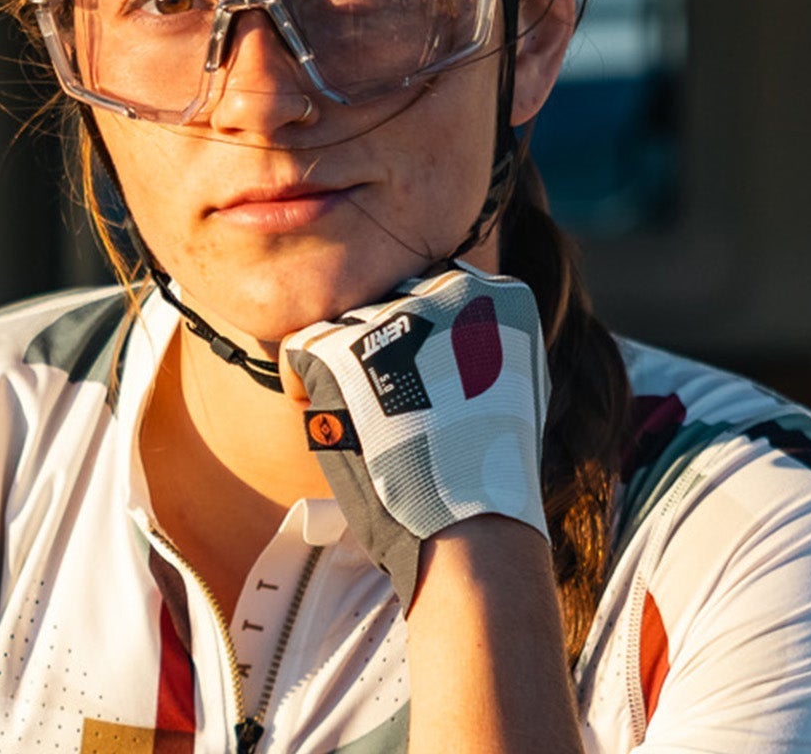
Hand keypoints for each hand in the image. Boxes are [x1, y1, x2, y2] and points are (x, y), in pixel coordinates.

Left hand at [281, 264, 549, 609]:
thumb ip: (481, 343)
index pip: (435, 294)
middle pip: (388, 306)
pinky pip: (299, 349)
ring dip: (345, 372)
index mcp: (498, 296)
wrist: (473, 521)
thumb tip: (447, 333)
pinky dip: (305, 389)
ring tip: (365, 425)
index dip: (422, 344)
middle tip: (392, 414)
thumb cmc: (488, 471)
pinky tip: (333, 423)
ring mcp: (395, 315)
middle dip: (380, 355)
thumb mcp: (511, 386)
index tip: (429, 389)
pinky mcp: (343, 347)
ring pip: (345, 327)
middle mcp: (449, 289)